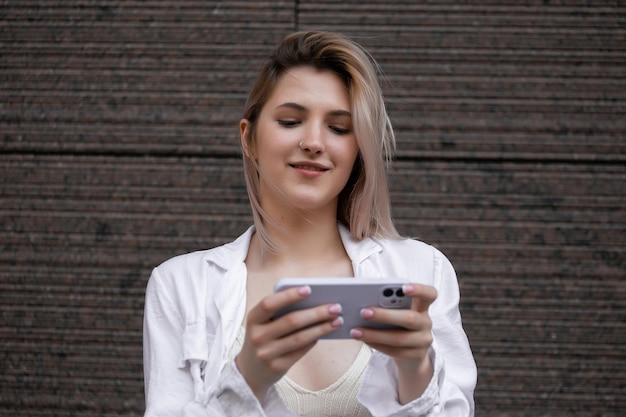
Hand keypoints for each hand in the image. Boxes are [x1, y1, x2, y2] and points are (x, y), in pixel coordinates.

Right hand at [235, 285, 342, 401]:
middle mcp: (257, 336)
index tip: (309, 288)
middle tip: (336, 307)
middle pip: (291, 321)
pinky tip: (324, 333)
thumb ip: (280, 312)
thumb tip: (313, 301)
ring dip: (321, 328)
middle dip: (316, 313)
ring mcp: (266, 353)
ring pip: (300, 338)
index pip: (269, 303)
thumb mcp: (262, 323)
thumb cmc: (263, 338)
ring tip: (337, 321)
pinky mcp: (277, 367)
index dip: (288, 295)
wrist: (250, 371)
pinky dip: (314, 340)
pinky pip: (301, 351)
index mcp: (253, 319)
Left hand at [350, 283, 436, 402]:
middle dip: (385, 315)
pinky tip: (363, 340)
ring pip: (399, 338)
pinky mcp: (416, 356)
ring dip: (374, 334)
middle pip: (410, 318)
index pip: (429, 294)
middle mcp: (426, 322)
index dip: (419, 290)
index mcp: (421, 306)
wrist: (411, 355)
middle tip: (363, 312)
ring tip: (356, 331)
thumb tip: (362, 301)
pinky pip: (395, 351)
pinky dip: (376, 345)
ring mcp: (423, 340)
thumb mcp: (397, 313)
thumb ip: (387, 305)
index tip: (403, 287)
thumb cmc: (398, 326)